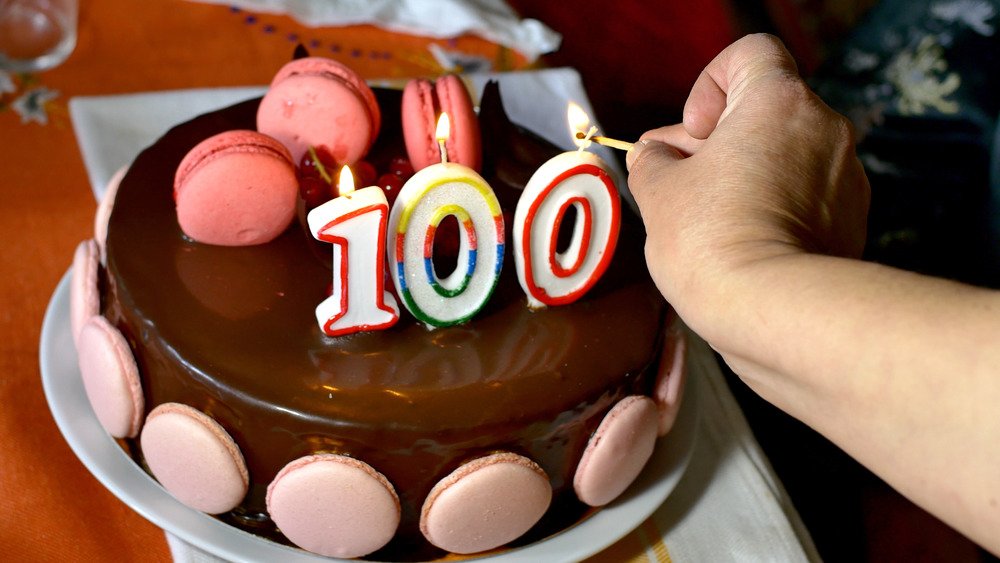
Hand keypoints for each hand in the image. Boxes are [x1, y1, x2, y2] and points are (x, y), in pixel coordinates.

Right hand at [625, 34, 869, 336]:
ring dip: (747, 175)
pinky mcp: (851, 219)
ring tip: (709, 220)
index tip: (693, 131)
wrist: (773, 312)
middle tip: (684, 180)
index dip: (710, 83)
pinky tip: (741, 244)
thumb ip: (652, 159)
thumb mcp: (657, 191)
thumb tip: (655, 156)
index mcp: (777, 103)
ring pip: (785, 155)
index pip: (750, 53)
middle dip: (720, 140)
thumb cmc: (714, 244)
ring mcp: (845, 176)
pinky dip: (774, 207)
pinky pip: (805, 195)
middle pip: (764, 110)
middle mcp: (823, 128)